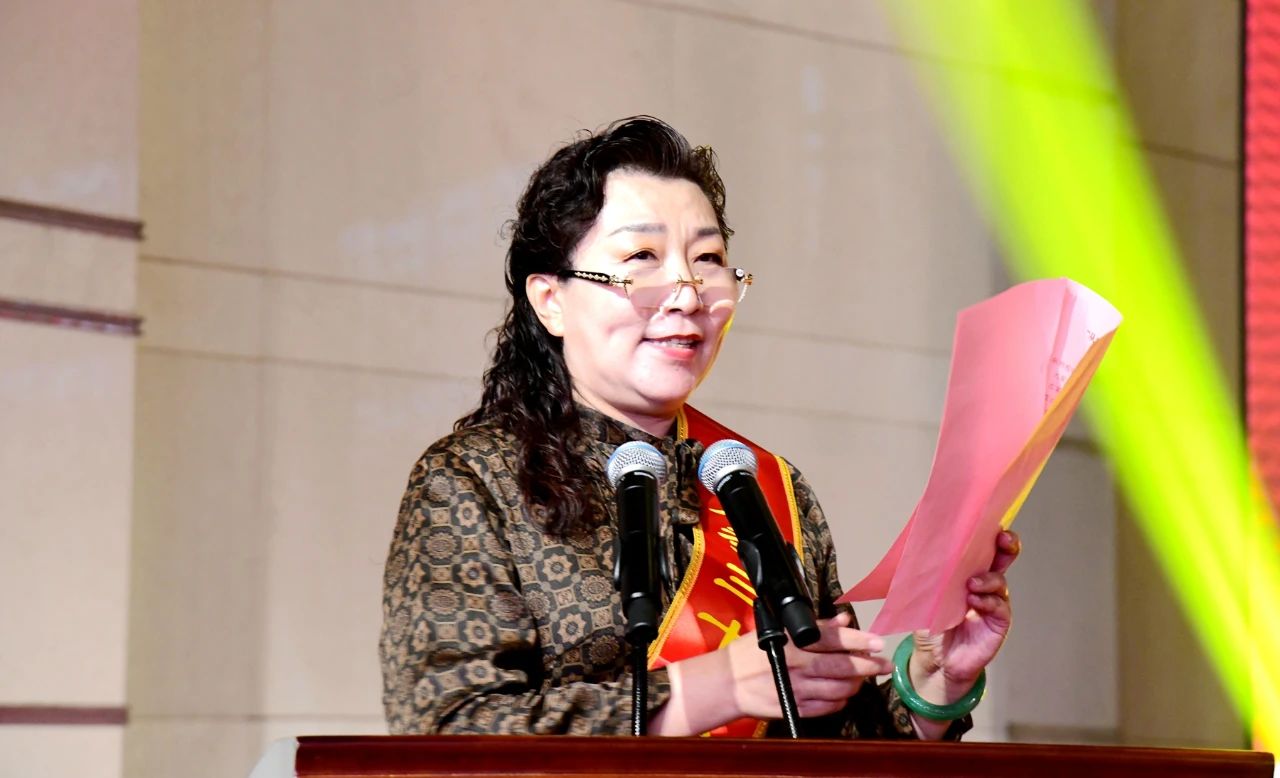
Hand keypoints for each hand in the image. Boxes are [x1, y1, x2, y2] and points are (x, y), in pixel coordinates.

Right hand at [728, 611, 891, 718]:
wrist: (726, 683)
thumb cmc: (750, 652)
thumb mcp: (778, 630)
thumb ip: (814, 626)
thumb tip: (843, 620)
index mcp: (794, 642)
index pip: (834, 639)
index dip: (860, 641)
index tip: (878, 642)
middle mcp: (798, 665)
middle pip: (843, 667)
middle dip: (869, 666)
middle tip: (884, 664)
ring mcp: (797, 689)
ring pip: (839, 689)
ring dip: (856, 684)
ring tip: (863, 678)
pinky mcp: (795, 708)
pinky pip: (828, 707)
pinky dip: (840, 700)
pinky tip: (843, 693)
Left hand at [911, 529, 1019, 694]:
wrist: (935, 661)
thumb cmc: (930, 626)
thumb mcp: (924, 597)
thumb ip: (927, 576)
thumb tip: (918, 548)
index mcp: (966, 573)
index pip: (982, 549)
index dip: (989, 535)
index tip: (991, 524)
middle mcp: (984, 585)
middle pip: (1003, 559)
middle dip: (1006, 546)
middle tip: (1002, 539)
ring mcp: (993, 603)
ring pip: (1000, 582)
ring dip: (988, 579)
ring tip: (971, 584)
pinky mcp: (999, 623)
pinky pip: (1000, 607)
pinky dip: (989, 601)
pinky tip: (975, 601)